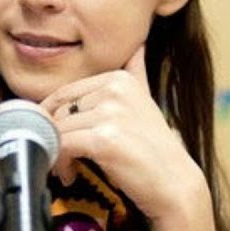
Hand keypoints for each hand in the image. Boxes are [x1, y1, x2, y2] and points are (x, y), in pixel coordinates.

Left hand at [40, 45, 213, 230]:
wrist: (175, 186)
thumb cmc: (154, 150)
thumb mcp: (145, 102)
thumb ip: (136, 72)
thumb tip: (138, 44)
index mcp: (119, 78)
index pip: (64, 94)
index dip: (54, 120)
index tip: (62, 139)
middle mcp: (115, 89)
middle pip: (58, 111)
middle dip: (54, 137)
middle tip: (63, 158)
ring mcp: (110, 113)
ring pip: (55, 129)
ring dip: (55, 153)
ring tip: (68, 169)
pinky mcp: (104, 139)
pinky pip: (61, 146)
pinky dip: (59, 164)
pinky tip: (70, 175)